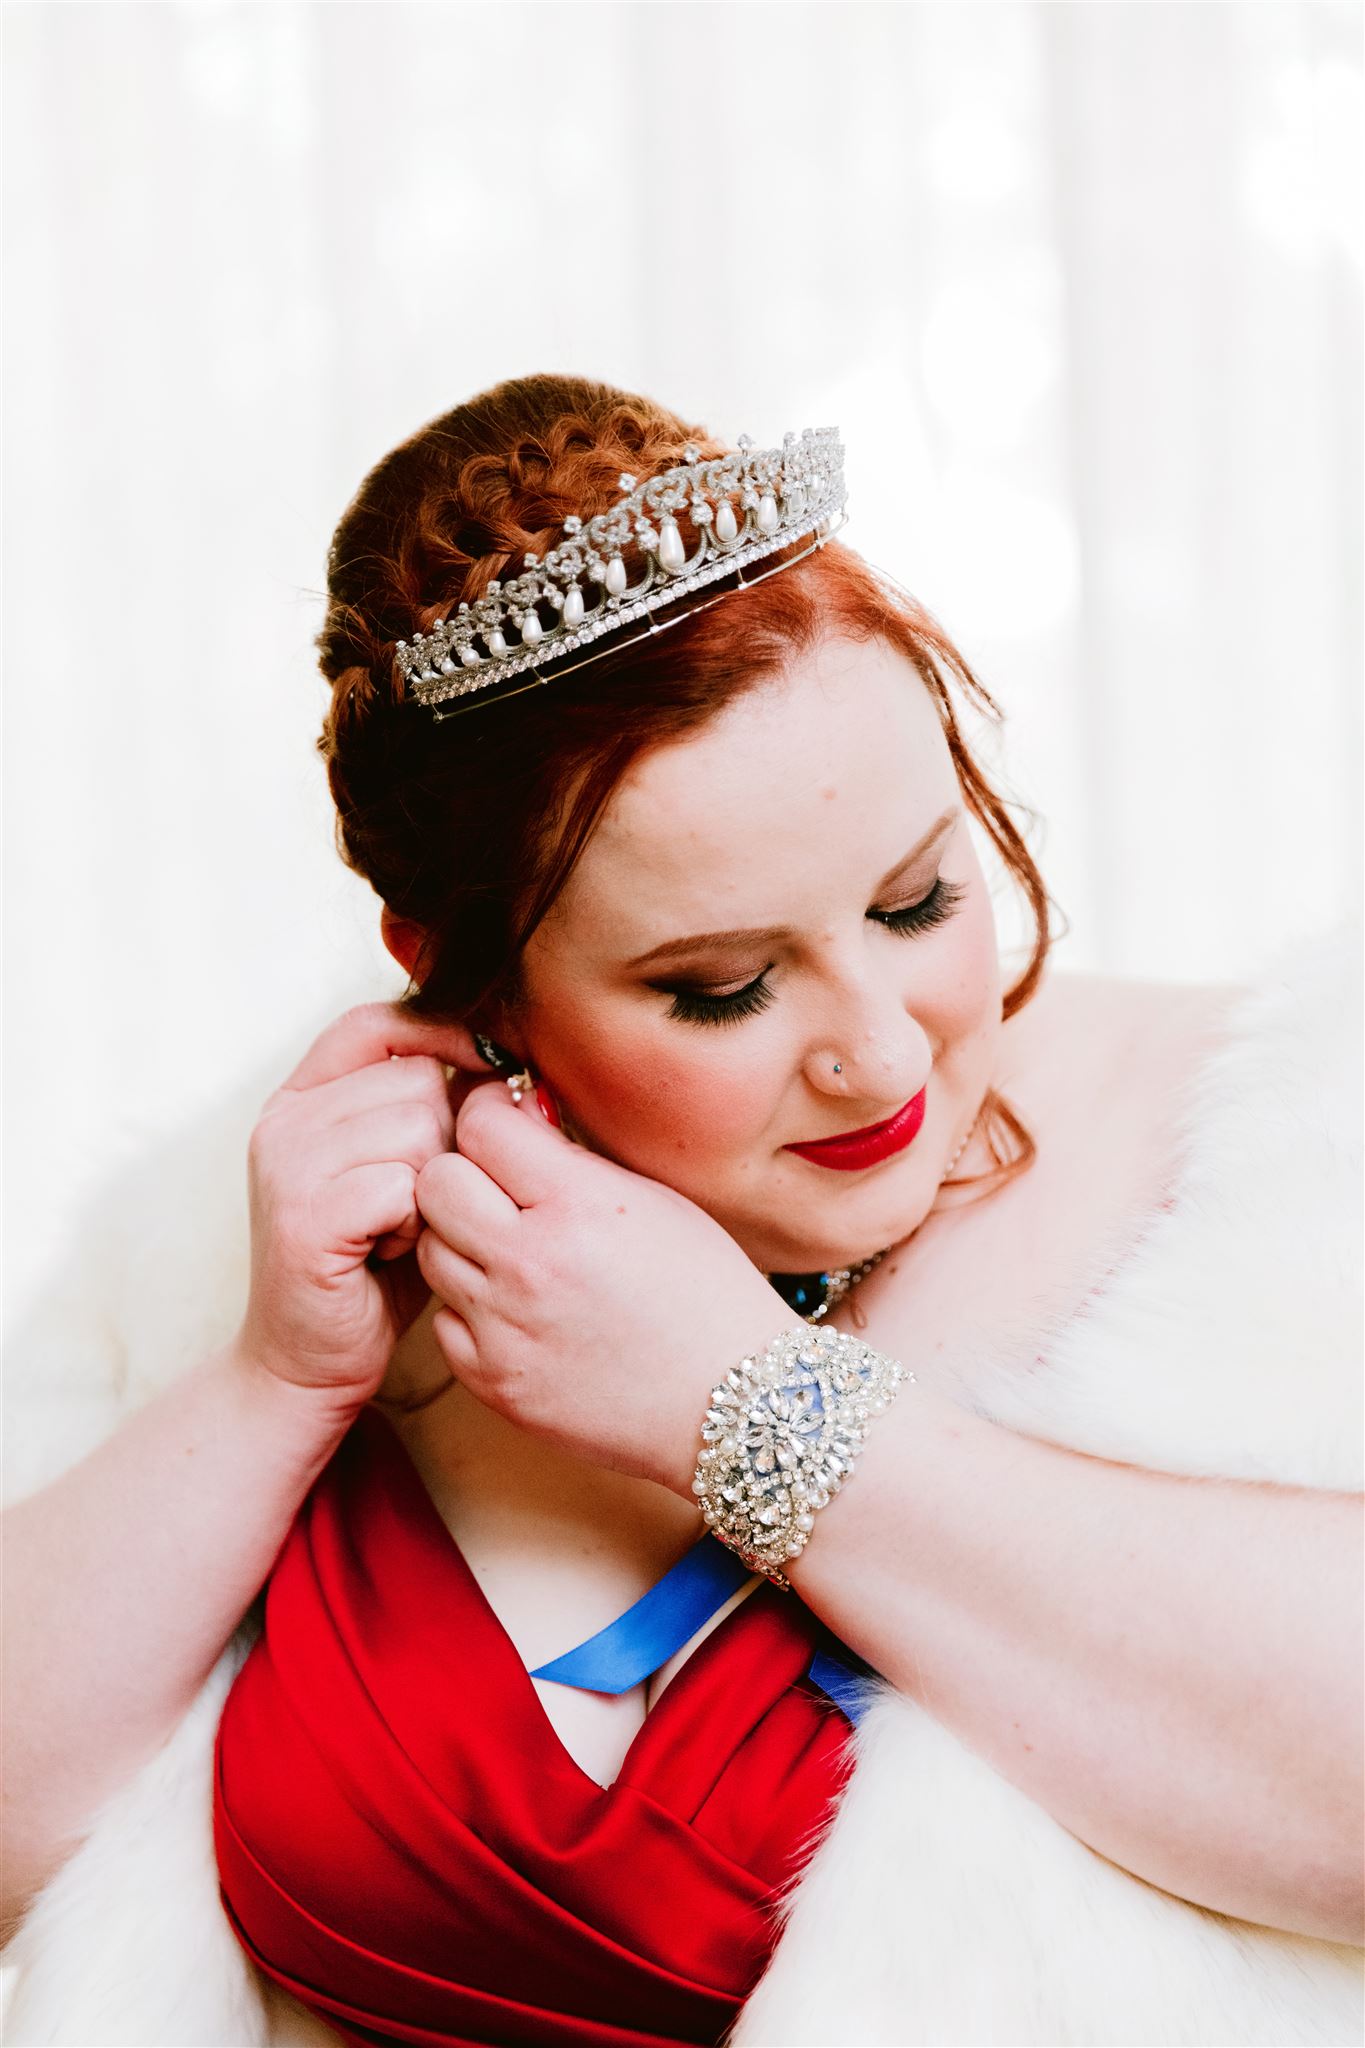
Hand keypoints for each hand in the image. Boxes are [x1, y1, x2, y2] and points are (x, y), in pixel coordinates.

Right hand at [235, 1004, 493, 1409]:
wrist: (307, 1361)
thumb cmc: (373, 1267)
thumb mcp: (409, 1173)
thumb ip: (445, 1116)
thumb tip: (519, 1072)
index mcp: (303, 1097)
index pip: (381, 1021)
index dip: (445, 1033)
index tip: (496, 1064)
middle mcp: (285, 1120)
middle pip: (416, 1078)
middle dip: (446, 1138)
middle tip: (418, 1199)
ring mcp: (287, 1165)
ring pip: (418, 1127)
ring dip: (433, 1185)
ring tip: (402, 1227)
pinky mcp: (303, 1216)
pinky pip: (404, 1185)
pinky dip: (415, 1223)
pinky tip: (391, 1252)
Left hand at [413, 1081, 803, 1493]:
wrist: (730, 1404)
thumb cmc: (705, 1294)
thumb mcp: (653, 1200)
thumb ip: (572, 1159)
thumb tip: (513, 1114)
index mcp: (577, 1206)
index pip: (480, 1126)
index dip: (490, 1114)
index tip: (506, 1124)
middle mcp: (529, 1265)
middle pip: (435, 1183)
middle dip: (463, 1174)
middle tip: (497, 1187)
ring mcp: (503, 1329)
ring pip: (431, 1250)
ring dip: (462, 1241)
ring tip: (513, 1252)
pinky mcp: (492, 1382)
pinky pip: (444, 1321)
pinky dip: (472, 1310)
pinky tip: (522, 1311)